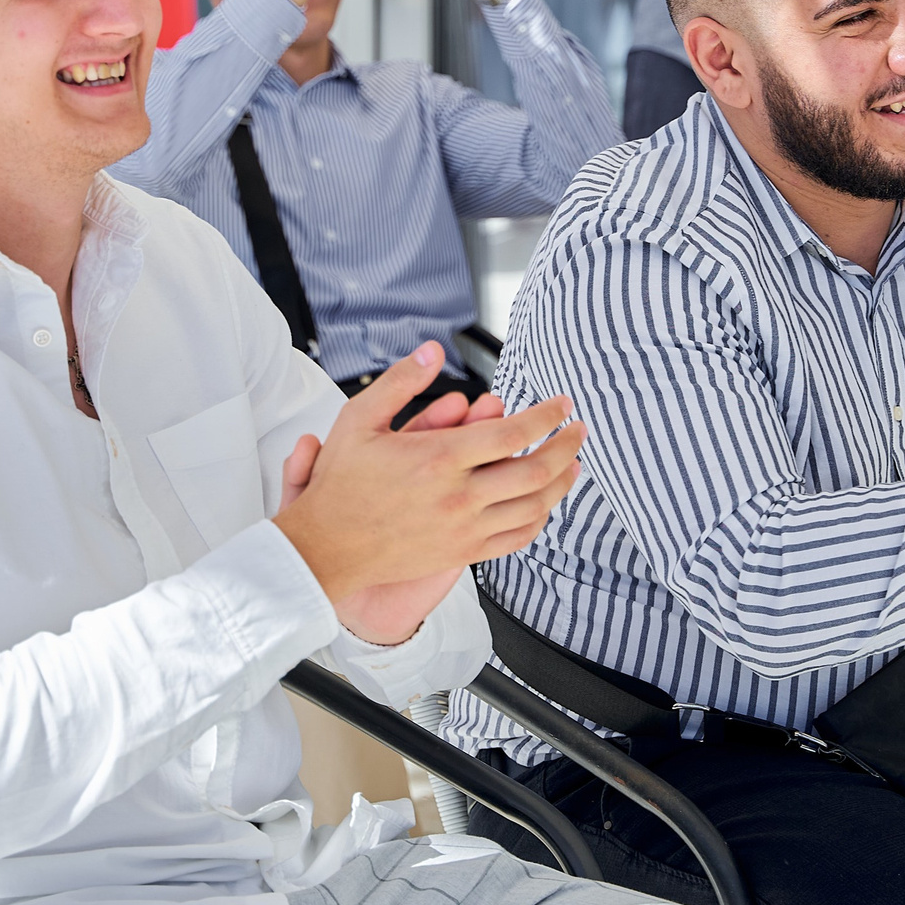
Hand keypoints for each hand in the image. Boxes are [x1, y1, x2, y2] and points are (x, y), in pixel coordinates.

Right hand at [274, 342, 584, 625]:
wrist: (325, 547)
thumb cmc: (341, 484)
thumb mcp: (359, 420)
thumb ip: (400, 382)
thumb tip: (431, 350)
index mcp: (438, 458)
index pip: (514, 433)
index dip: (547, 416)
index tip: (562, 404)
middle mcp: (458, 496)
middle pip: (536, 470)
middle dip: (567, 445)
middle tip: (579, 429)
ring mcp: (463, 529)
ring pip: (534, 506)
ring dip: (562, 482)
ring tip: (574, 463)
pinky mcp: (462, 553)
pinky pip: (516, 538)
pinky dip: (539, 518)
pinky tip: (545, 502)